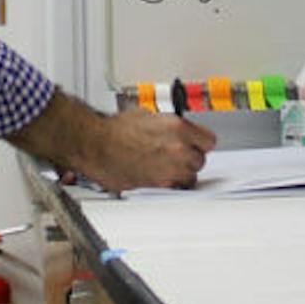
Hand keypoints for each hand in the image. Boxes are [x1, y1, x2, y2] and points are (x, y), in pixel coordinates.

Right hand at [7, 91, 215, 193]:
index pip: (208, 140)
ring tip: (165, 167)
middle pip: (200, 160)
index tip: (194, 144)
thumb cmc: (113, 130)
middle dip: (189, 158)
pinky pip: (176, 188)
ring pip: (191, 177)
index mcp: (178, 127)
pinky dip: (170, 184)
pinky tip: (158, 176)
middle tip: (175, 155)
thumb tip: (173, 130)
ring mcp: (170, 169)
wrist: (96, 144)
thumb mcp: (146, 115)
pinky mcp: (160, 185)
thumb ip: (167, 124)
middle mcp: (179, 149)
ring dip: (182, 173)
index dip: (199, 142)